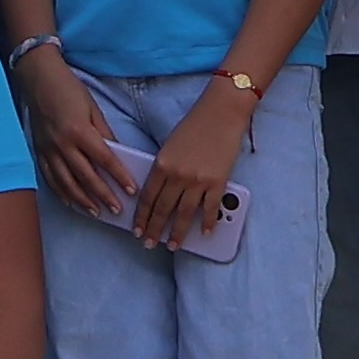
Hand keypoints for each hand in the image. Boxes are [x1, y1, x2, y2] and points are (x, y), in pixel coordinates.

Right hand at [13, 54, 140, 220]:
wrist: (38, 79)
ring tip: (96, 212)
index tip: (131, 190)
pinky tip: (70, 202)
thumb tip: (116, 153)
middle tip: (116, 209)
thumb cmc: (68, 90)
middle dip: (103, 195)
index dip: (119, 176)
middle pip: (86, 176)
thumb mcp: (93, 108)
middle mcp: (63, 144)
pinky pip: (49, 177)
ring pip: (66, 182)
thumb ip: (104, 133)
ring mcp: (48, 150)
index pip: (104, 159)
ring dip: (82, 200)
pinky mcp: (38, 151)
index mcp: (80, 131)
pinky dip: (60, 192)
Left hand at [128, 83, 253, 250]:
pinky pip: (210, 209)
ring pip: (184, 215)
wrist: (221, 113)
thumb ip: (163, 169)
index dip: (141, 217)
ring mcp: (198, 181)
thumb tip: (160, 193)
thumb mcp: (169, 146)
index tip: (137, 230)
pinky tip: (204, 233)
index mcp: (161, 164)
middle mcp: (177, 175)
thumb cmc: (194, 126)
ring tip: (173, 246)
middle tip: (149, 244)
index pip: (147, 198)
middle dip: (154, 230)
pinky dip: (207, 223)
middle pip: (163, 210)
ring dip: (178, 233)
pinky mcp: (218, 182)